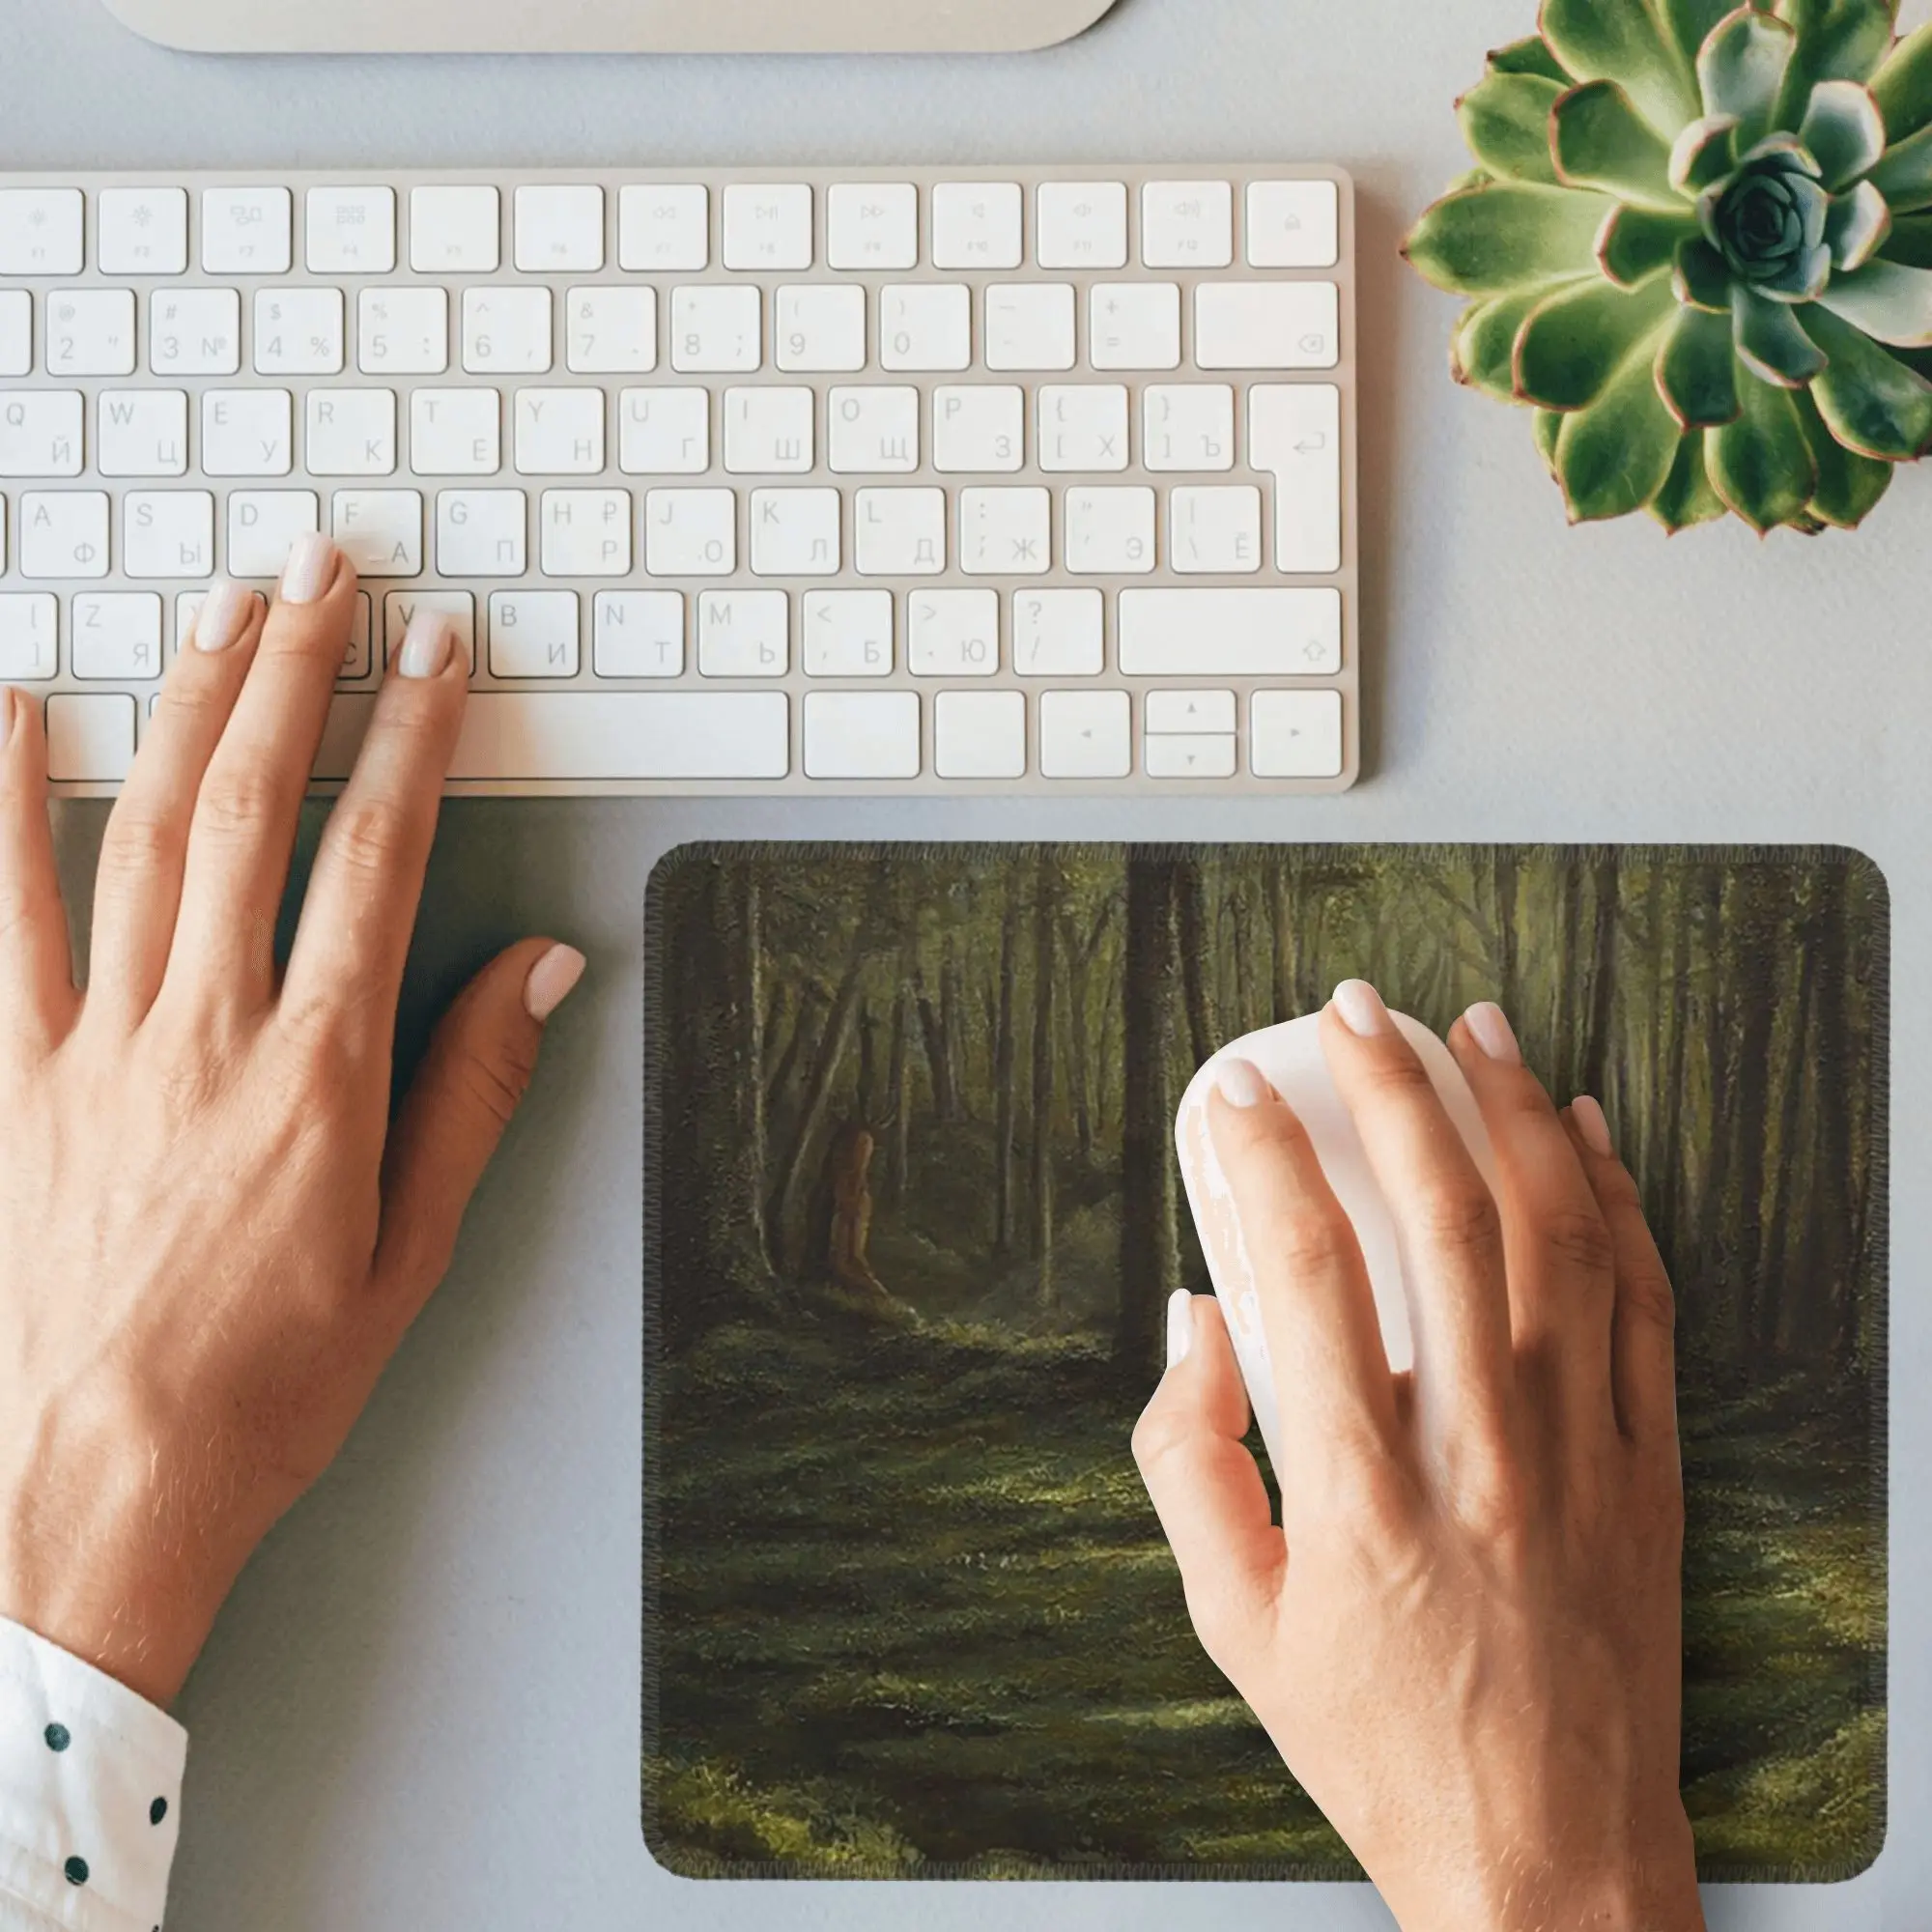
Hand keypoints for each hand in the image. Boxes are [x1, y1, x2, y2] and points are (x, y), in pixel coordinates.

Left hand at [0, 537, 583, 1707]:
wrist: (93, 1486)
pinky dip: (1, 805)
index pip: (379, 859)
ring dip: (187, 708)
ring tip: (223, 612)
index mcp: (317, 1075)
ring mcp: (94, 1045)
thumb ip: (473, 1089)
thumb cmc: (265, 1383)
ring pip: (141, 835)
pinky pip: (0, 917)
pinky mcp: (12, 1076)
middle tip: (326, 572)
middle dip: (296, 673)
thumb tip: (540, 969)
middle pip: (253, 810)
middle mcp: (203, 1034)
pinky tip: (15, 717)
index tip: (439, 655)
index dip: (415, 739)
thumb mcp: (412, 1250)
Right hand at [1134, 981, 1699, 1931]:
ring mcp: (1583, 1456)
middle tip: (1351, 1010)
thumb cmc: (1380, 1744)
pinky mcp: (1651, 1467)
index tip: (1231, 1091)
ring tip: (1468, 1025)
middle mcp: (1481, 1457)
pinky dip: (1618, 1197)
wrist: (1552, 1858)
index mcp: (1362, 1498)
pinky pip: (1645, 1301)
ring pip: (1559, 1237)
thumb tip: (1194, 1322)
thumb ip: (1191, 1465)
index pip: (1305, 1277)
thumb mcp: (1236, 1627)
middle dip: (1390, 1087)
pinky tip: (1581, 1127)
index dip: (1262, 1159)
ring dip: (1510, 1110)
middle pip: (1444, 1222)